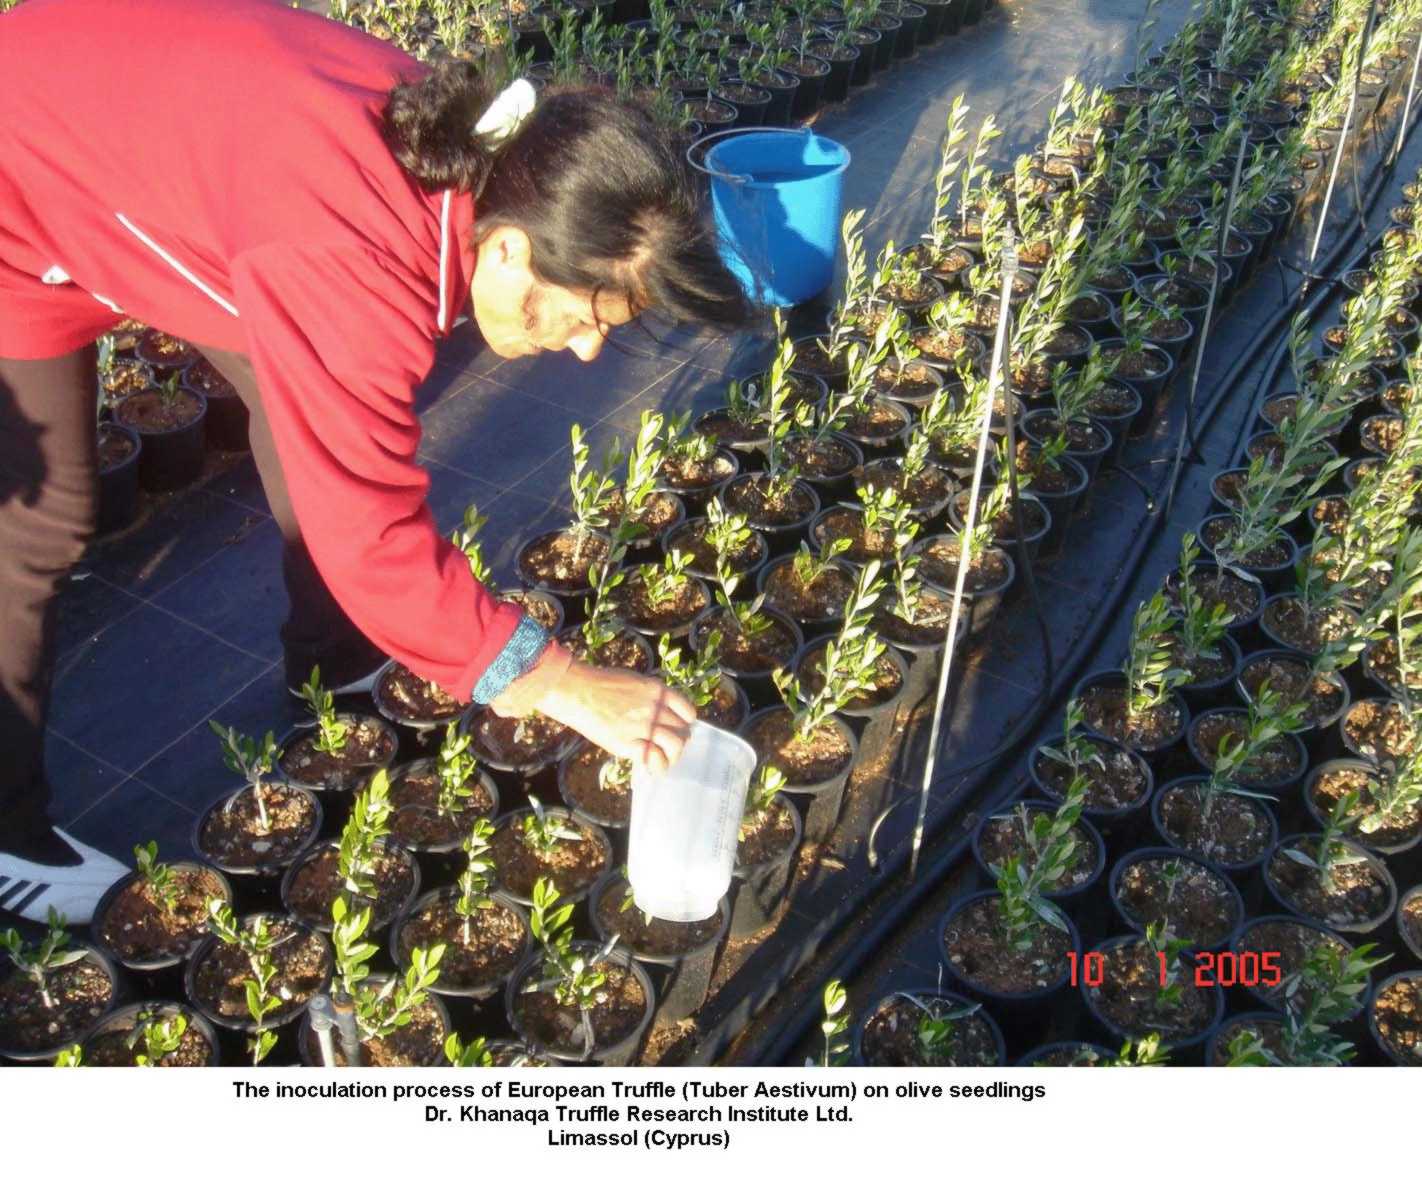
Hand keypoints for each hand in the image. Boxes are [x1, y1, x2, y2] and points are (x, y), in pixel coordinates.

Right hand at [532, 661, 696, 774]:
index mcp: (658, 691)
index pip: (688, 712)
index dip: (685, 723)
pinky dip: (656, 765)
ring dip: (671, 755)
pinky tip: (649, 766)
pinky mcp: (628, 743)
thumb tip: (662, 712)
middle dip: (678, 741)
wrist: (577, 691)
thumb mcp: (634, 681)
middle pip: (682, 731)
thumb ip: (651, 696)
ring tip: (661, 759)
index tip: (679, 729)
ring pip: (675, 746)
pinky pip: (655, 759)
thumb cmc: (601, 684)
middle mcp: (655, 708)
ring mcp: (643, 726)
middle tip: (667, 748)